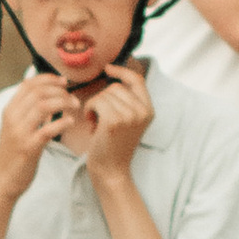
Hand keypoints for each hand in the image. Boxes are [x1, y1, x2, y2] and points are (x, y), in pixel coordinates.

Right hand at [0, 73, 77, 196]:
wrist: (2, 181)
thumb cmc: (13, 155)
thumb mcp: (16, 129)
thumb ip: (29, 112)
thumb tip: (50, 97)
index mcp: (9, 111)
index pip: (28, 84)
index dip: (48, 79)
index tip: (63, 82)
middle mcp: (12, 118)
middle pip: (38, 92)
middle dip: (60, 91)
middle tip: (73, 98)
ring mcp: (20, 133)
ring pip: (44, 106)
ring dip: (64, 103)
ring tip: (75, 107)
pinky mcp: (28, 148)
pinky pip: (48, 129)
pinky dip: (63, 122)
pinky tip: (70, 123)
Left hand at [58, 62, 151, 182]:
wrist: (111, 170)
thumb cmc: (113, 145)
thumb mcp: (127, 120)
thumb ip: (127, 100)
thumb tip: (112, 70)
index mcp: (149, 110)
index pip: (137, 80)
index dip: (121, 71)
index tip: (108, 68)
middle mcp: (143, 111)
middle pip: (116, 87)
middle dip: (103, 99)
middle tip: (100, 118)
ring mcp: (130, 115)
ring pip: (105, 94)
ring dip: (95, 106)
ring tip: (97, 124)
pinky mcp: (114, 121)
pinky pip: (96, 102)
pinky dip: (89, 111)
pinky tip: (92, 125)